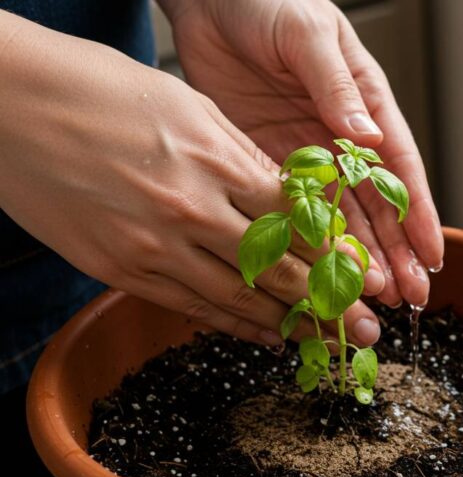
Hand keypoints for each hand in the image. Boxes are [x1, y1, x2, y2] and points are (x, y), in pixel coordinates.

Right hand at [0, 13, 382, 345]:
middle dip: (331, 303)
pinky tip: (264, 336)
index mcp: (216, 159)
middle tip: (367, 328)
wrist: (6, 102)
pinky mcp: (118, 269)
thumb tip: (289, 196)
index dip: (338, 254)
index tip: (366, 274)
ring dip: (288, 325)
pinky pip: (191, 307)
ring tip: (326, 342)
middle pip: (280, 268)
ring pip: (239, 297)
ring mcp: (153, 245)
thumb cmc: (96, 89)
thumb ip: (242, 156)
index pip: (299, 220)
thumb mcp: (187, 105)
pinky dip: (233, 325)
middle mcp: (191, 209)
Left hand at [160, 0, 443, 307]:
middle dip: (396, 254)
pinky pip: (291, 211)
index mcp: (366, 105)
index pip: (400, 169)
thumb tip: (367, 136)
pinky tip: (317, 274)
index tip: (432, 256)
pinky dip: (307, 245)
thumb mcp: (308, 36)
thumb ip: (337, 87)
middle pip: (376, 206)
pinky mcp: (268, 161)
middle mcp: (342, 137)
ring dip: (358, 259)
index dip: (418, 216)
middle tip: (408, 300)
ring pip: (339, 218)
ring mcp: (306, 154)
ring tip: (373, 301)